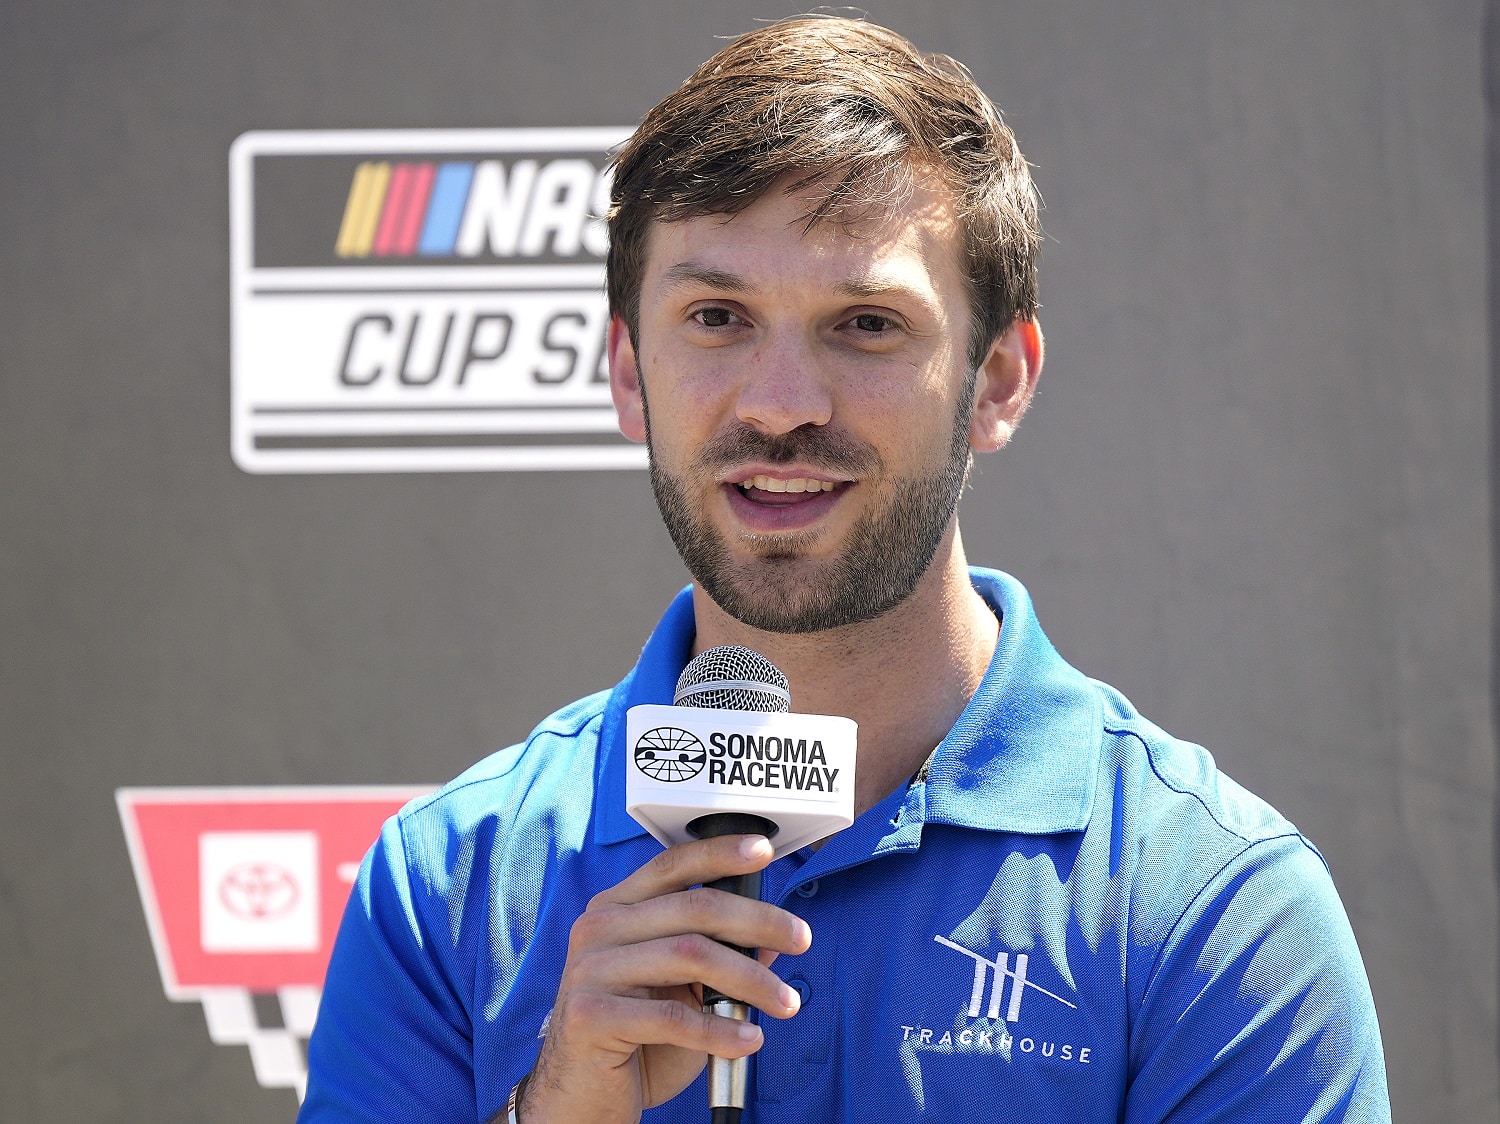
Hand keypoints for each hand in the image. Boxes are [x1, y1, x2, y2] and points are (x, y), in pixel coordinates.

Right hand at [517, 834, 810, 1122]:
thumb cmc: (635, 1040)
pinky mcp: (589, 1015)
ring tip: (786, 1003)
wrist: (581, 1097)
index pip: (672, 865)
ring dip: (752, 981)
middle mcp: (599, 929)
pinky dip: (722, 1030)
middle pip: (694, 907)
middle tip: (801, 938)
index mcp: (617, 909)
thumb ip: (718, 959)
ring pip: (692, 956)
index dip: (720, 853)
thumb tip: (770, 941)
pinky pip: (674, 1017)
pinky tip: (749, 1040)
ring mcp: (589, 969)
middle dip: (759, 921)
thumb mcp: (683, 993)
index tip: (763, 851)